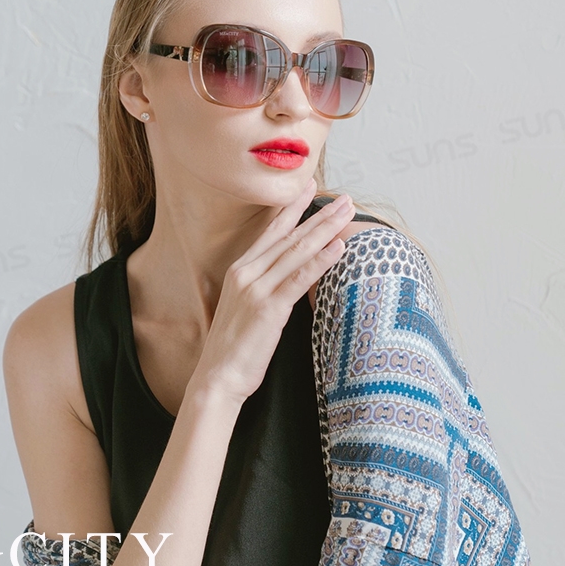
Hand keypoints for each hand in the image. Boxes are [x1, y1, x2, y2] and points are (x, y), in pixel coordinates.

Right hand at [190, 179, 354, 402]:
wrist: (217, 378)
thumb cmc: (234, 347)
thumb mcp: (244, 308)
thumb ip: (262, 286)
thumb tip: (287, 278)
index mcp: (240, 270)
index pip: (271, 231)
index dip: (292, 207)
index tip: (309, 187)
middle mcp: (246, 273)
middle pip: (288, 236)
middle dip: (319, 214)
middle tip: (343, 197)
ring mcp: (255, 289)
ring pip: (296, 252)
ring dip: (325, 229)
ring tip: (347, 213)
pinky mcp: (267, 309)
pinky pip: (299, 279)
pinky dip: (321, 261)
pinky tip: (339, 247)